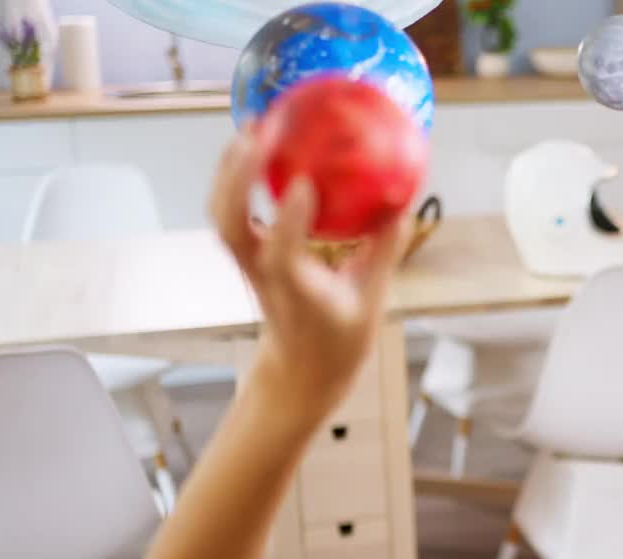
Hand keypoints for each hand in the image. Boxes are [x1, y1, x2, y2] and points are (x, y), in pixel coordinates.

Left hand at [208, 131, 413, 415]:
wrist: (301, 368)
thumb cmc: (339, 336)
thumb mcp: (372, 299)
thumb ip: (383, 251)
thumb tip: (401, 203)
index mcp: (297, 293)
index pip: (282, 256)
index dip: (289, 220)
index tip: (305, 183)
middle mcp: (262, 275)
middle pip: (232, 225)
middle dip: (239, 178)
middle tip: (260, 132)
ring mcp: (246, 265)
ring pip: (221, 214)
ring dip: (230, 170)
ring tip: (252, 127)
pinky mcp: (243, 254)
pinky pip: (229, 209)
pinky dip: (235, 176)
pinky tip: (255, 146)